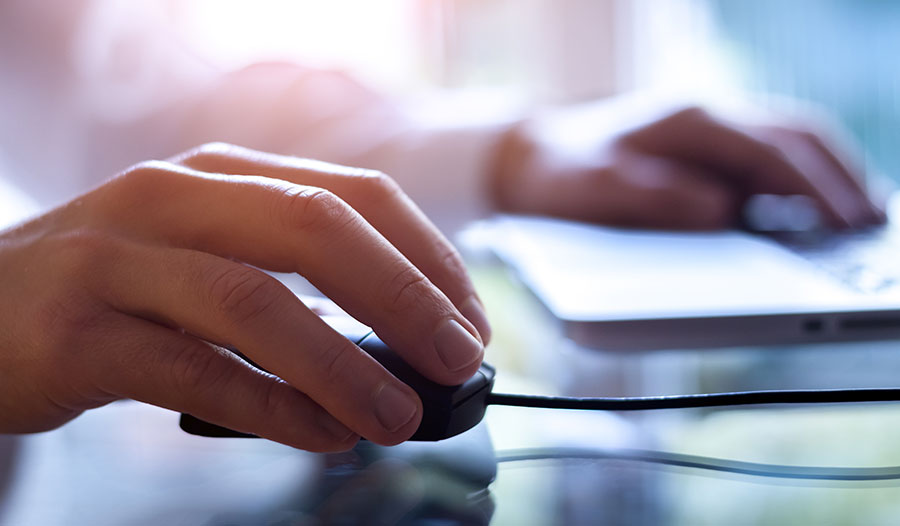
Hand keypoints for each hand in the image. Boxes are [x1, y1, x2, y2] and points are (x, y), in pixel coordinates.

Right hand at [0, 143, 489, 450]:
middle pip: (315, 228)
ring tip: (398, 416)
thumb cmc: (118, 291)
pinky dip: (268, 405)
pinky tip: (318, 433)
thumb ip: (292, 286)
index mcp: (223, 174)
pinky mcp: (77, 332)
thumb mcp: (209, 257)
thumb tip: (401, 347)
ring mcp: (119, 259)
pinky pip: (190, 369)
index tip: (468, 321)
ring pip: (254, 301)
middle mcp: (173, 197)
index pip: (355, 195)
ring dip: (342, 364)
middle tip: (458, 360)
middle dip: (403, 296)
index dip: (427, 257)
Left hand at [490, 100, 884, 229]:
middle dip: (841, 180)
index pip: (771, 152)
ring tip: (860, 218)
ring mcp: (710, 127)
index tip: (848, 223)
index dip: (816, 189)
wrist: (530, 155)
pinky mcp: (706, 146)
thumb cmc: (560, 175)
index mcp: (688, 122)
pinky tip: (812, 210)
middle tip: (872, 225)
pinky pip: (768, 155)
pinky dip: (801, 179)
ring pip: (790, 141)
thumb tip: (722, 213)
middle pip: (798, 138)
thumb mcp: (595, 190)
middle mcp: (707, 115)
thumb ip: (655, 199)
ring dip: (829, 175)